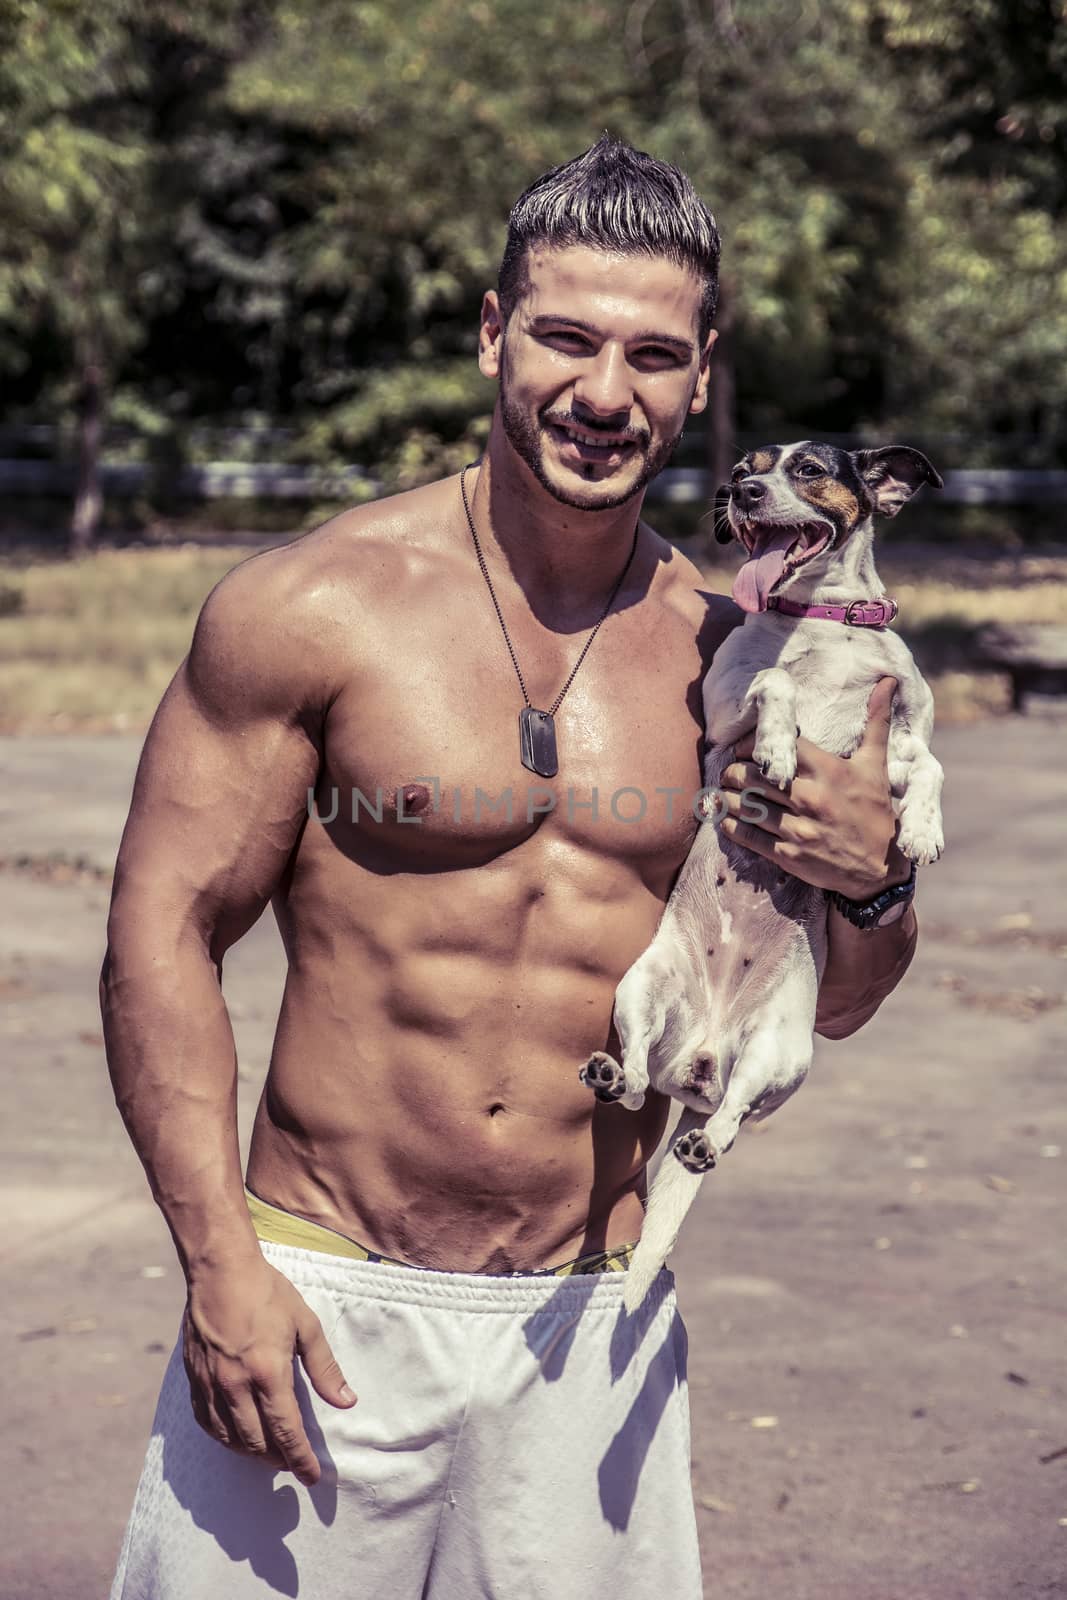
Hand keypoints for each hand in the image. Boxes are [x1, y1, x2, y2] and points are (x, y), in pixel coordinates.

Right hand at [183, 1254, 355, 1485]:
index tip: (312, 1477)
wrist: (219, 1270)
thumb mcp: (306, 1324)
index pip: (287, 1432)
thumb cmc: (267, 1292)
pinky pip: (207, 1424)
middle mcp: (236, 1386)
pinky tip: (237, 1437)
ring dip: (253, 1454)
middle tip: (294, 1464)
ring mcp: (211, 1385)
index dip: (300, 1459)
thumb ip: (325, 1368)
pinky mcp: (194, 1380)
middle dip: (279, 1460)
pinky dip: (225, 1439)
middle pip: (258, 1443)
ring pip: (231, 1439)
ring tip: (271, 1455)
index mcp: (268, 1372)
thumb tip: (346, 1401)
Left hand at [717, 676, 908, 899]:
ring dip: (727, 797)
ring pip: (745, 805)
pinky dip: (731, 825)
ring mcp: (799, 828)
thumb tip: (888, 681)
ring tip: (722, 792)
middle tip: (728, 770)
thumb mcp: (877, 766)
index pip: (779, 747)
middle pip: (753, 775)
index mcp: (829, 771)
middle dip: (733, 771)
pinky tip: (725, 818)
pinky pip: (749, 836)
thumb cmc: (876, 811)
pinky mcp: (789, 855)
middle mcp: (811, 798)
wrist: (880, 868)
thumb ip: (876, 722)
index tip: (743, 748)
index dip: (752, 744)